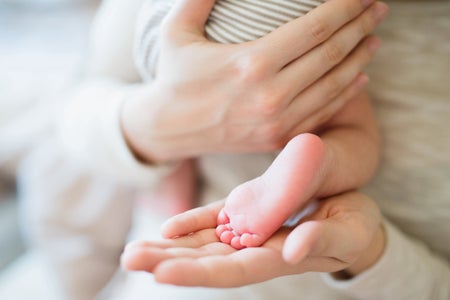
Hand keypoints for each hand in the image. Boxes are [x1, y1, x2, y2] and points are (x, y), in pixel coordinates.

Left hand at [121, 192, 385, 286]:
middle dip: (168, 263)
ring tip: (133, 251)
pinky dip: (192, 223)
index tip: (161, 274)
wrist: (350, 214)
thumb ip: (325, 240)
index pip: (233, 271)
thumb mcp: (351, 232)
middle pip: (206, 261)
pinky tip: (168, 227)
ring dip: (169, 247)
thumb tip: (294, 250)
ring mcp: (249, 231)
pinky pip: (216, 220)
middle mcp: (257, 249)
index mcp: (279, 258)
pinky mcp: (249, 211)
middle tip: (129, 258)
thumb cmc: (357, 227)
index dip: (198, 273)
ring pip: (203, 243)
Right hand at [122, 0, 387, 162]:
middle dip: (361, 26)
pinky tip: (360, 77)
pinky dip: (347, 93)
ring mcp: (278, 121)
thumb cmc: (174, 76)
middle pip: (333, 53)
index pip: (316, 27)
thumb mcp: (177, 30)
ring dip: (361, 58)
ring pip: (335, 85)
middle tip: (378, 9)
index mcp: (251, 63)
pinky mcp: (278, 138)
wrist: (170, 128)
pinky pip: (323, 112)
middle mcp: (271, 95)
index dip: (346, 6)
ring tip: (374, 38)